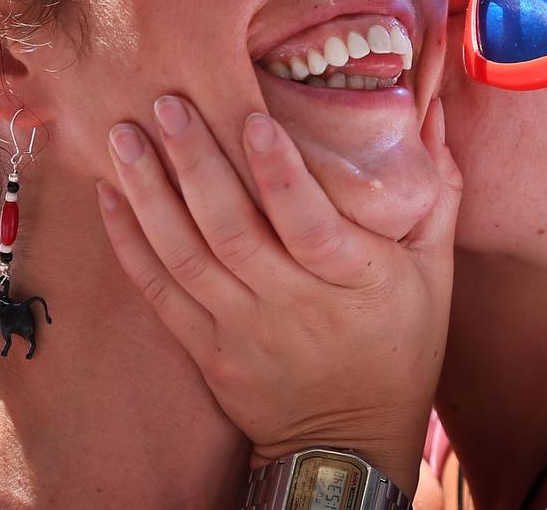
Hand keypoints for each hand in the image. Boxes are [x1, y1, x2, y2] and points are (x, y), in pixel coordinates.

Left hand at [99, 95, 459, 494]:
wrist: (348, 443)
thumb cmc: (400, 346)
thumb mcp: (435, 272)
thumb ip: (435, 191)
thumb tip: (432, 111)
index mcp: (357, 280)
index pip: (311, 225)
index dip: (280, 173)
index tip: (253, 117)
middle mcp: (294, 303)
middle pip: (233, 229)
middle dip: (195, 161)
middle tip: (167, 102)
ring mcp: (242, 328)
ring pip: (186, 254)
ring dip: (149, 192)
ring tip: (123, 136)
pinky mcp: (206, 348)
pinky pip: (160, 290)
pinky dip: (130, 241)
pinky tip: (111, 194)